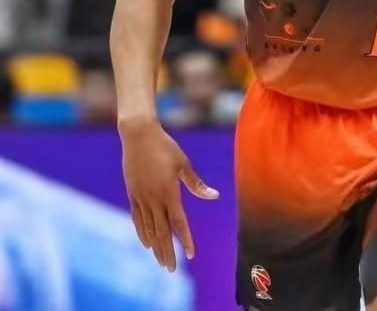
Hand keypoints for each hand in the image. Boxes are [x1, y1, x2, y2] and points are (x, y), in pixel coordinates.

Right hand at [120, 117, 218, 270]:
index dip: (185, 239)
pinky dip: (142, 233)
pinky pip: (137, 219)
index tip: (190, 255)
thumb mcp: (183, 163)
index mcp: (168, 192)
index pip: (178, 222)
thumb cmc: (165, 147)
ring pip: (148, 228)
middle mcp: (153, 198)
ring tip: (160, 260)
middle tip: (171, 269)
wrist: (138, 135)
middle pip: (161, 231)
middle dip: (167, 251)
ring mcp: (140, 197)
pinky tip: (146, 243)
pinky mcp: (132, 194)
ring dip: (155, 246)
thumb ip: (196, 183)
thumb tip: (214, 196)